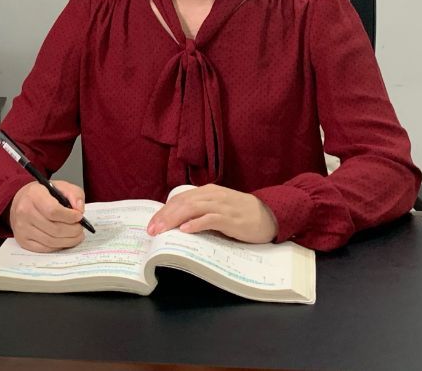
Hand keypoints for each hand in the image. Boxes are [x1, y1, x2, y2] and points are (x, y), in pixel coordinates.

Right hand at [9, 180, 86, 252]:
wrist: (22, 201)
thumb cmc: (43, 194)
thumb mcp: (61, 186)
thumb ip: (74, 194)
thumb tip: (79, 210)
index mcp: (34, 195)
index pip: (53, 211)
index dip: (70, 216)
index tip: (79, 217)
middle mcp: (24, 212)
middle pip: (54, 229)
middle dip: (73, 231)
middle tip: (81, 229)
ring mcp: (22, 228)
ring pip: (51, 241)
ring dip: (68, 240)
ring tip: (76, 236)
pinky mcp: (22, 240)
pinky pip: (45, 248)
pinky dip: (58, 246)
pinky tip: (64, 240)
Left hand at [146, 184, 277, 243]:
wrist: (269, 214)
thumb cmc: (241, 214)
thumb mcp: (218, 209)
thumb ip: (201, 211)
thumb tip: (178, 223)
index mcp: (208, 192)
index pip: (180, 199)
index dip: (164, 211)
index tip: (152, 224)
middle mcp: (213, 195)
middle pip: (183, 203)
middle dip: (164, 216)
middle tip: (152, 230)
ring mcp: (222, 205)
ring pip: (193, 208)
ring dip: (174, 219)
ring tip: (162, 230)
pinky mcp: (231, 218)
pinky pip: (210, 218)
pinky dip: (196, 223)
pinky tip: (185, 230)